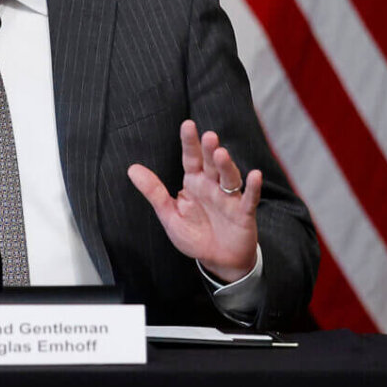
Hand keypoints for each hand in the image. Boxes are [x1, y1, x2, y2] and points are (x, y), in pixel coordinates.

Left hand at [126, 120, 261, 282]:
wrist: (219, 261)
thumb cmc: (195, 236)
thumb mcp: (169, 215)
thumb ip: (154, 192)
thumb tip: (132, 169)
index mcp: (194, 183)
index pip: (192, 158)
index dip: (190, 143)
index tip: (188, 125)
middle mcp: (213, 186)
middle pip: (212, 164)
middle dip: (210, 150)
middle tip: (208, 136)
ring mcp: (229, 198)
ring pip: (229, 177)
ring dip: (226, 166)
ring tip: (221, 154)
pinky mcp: (244, 213)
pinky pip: (249, 198)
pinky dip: (253, 188)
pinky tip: (254, 176)